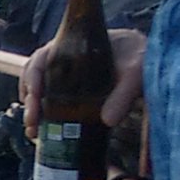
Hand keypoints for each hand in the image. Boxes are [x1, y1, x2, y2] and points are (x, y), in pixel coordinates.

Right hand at [21, 27, 143, 134]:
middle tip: (32, 122)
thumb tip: (107, 120)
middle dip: (30, 101)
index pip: (41, 58)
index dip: (32, 77)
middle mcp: (64, 60)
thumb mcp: (135, 70)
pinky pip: (51, 103)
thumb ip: (124, 93)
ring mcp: (67, 77)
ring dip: (33, 112)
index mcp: (72, 46)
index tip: (34, 96)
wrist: (148, 59)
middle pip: (35, 78)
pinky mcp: (73, 93)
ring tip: (33, 132)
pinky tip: (42, 133)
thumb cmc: (140, 57)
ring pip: (40, 91)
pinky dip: (44, 117)